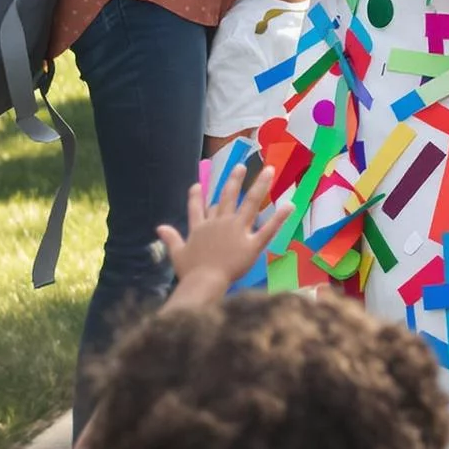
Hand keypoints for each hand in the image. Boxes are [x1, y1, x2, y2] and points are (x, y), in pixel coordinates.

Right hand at [155, 158, 283, 305]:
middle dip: (235, 180)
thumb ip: (171, 239)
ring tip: (269, 170)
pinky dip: (280, 217)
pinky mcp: (252, 244)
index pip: (198, 208)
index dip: (197, 196)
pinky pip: (268, 228)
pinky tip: (290, 205)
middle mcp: (220, 224)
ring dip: (260, 186)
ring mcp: (237, 231)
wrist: (203, 282)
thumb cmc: (190, 272)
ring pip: (250, 203)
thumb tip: (159, 227)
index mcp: (202, 228)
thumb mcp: (177, 254)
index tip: (197, 184)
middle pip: (228, 197)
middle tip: (241, 166)